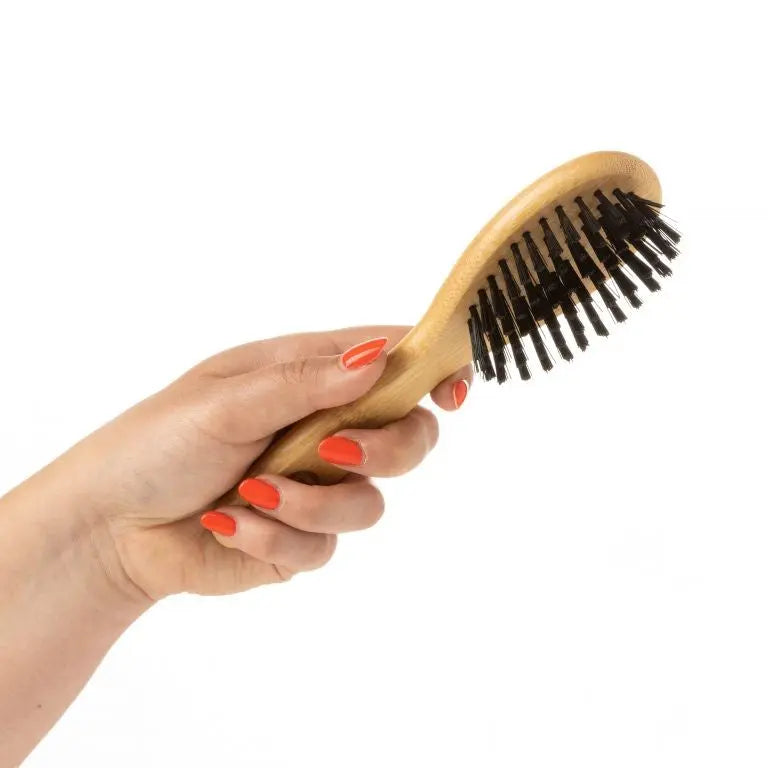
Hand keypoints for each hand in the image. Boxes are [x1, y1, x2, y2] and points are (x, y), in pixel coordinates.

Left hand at [51, 326, 470, 601]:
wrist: (110, 527)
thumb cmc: (155, 444)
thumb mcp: (224, 400)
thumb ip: (303, 382)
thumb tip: (377, 357)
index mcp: (309, 378)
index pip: (394, 363)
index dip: (434, 371)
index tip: (451, 393)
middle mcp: (324, 429)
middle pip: (408, 437)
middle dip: (383, 450)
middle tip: (332, 452)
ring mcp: (316, 487)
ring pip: (371, 503)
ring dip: (312, 503)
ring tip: (251, 492)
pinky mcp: (300, 540)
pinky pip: (322, 548)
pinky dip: (274, 537)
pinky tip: (227, 525)